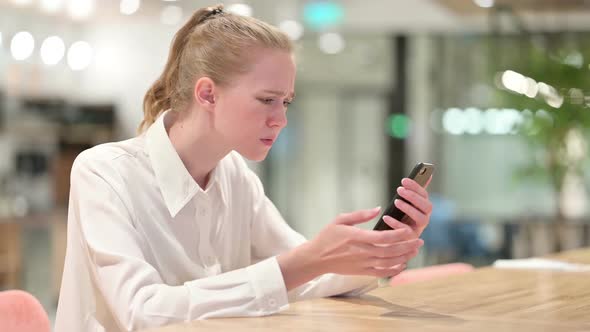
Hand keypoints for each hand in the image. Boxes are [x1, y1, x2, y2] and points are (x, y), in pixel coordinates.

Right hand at [307, 207, 423, 277]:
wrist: (315, 258)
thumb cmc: (327, 237)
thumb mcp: (340, 220)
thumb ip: (360, 215)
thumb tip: (378, 208)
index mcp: (357, 237)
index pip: (383, 237)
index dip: (398, 234)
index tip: (409, 230)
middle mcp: (361, 252)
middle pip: (390, 251)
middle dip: (407, 246)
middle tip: (419, 240)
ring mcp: (362, 264)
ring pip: (388, 263)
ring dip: (403, 258)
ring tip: (414, 251)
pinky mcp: (361, 272)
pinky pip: (381, 273)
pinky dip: (394, 270)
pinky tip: (402, 264)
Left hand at [391, 175, 432, 236]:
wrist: (388, 239)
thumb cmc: (398, 218)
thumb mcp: (405, 203)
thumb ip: (415, 191)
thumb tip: (427, 173)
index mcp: (423, 209)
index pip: (425, 196)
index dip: (416, 187)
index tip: (404, 180)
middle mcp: (424, 219)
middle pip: (427, 207)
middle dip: (414, 197)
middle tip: (400, 189)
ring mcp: (419, 230)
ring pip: (421, 218)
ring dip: (410, 208)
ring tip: (396, 202)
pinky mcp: (410, 240)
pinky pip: (407, 232)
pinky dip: (396, 224)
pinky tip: (386, 217)